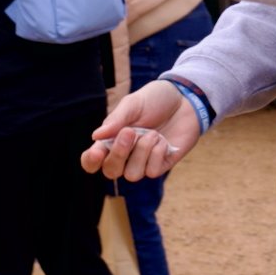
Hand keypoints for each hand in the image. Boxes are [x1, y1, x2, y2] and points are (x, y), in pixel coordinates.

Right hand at [81, 79, 201, 179]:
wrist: (185, 99)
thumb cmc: (155, 100)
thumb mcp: (133, 103)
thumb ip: (116, 120)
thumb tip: (95, 136)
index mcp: (112, 138)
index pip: (93, 159)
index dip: (90, 161)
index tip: (96, 153)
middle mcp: (125, 154)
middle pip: (111, 171)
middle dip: (118, 154)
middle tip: (130, 132)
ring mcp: (143, 161)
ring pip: (132, 174)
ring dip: (142, 152)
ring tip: (153, 133)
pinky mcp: (161, 164)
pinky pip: (151, 171)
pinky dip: (156, 153)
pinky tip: (163, 140)